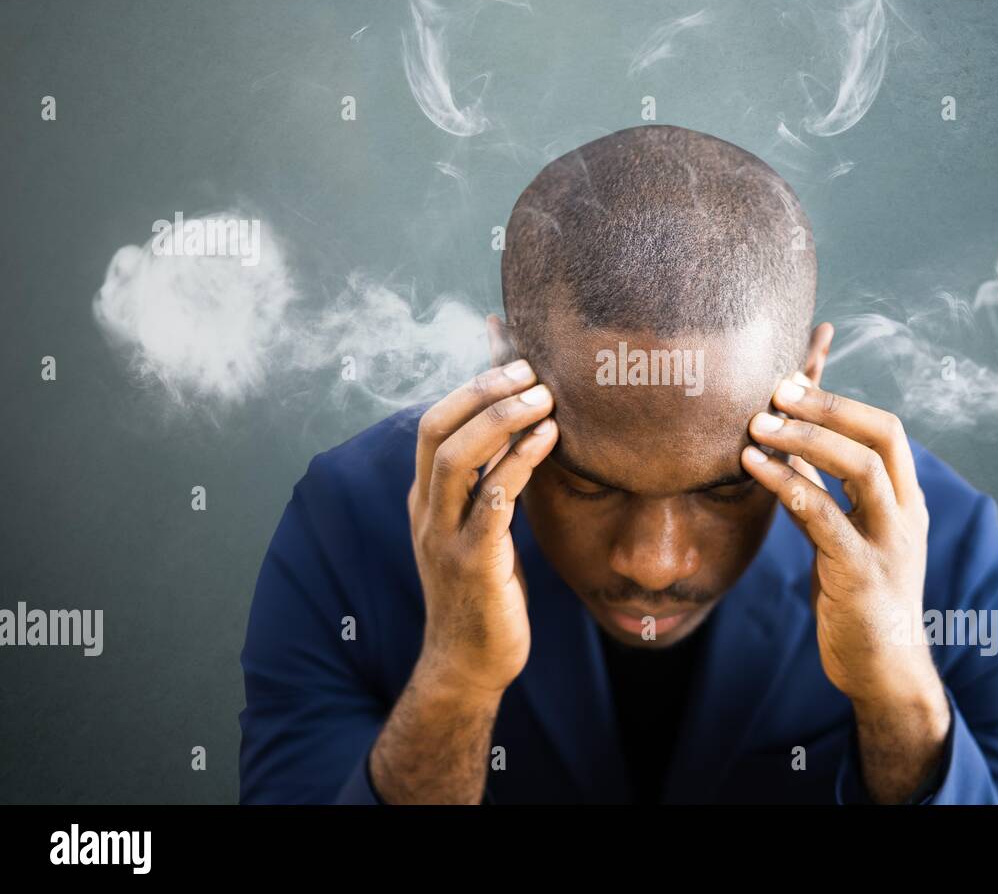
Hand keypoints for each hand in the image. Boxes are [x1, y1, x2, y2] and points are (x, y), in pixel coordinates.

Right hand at [408, 359, 557, 696]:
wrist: (469, 663)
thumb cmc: (486, 589)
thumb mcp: (482, 525)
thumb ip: (492, 478)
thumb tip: (519, 428)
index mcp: (425, 498)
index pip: (433, 424)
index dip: (470, 384)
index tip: (513, 356)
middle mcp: (426, 511)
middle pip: (436, 430)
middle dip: (482, 390)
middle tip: (532, 368)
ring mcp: (443, 538)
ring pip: (456, 459)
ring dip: (501, 419)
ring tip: (545, 396)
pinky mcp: (473, 564)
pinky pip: (491, 502)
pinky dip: (518, 463)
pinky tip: (549, 439)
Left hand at [741, 376, 941, 710]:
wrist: (884, 672)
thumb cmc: (859, 599)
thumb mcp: (845, 535)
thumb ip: (826, 491)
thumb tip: (790, 442)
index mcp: (904, 500)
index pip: (885, 429)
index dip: (839, 401)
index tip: (790, 382)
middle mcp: (905, 515)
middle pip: (881, 435)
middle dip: (827, 406)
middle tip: (774, 390)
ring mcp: (890, 544)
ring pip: (860, 469)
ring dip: (807, 439)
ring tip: (757, 425)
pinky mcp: (864, 575)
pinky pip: (826, 518)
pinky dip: (790, 485)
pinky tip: (755, 468)